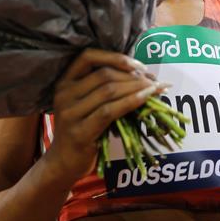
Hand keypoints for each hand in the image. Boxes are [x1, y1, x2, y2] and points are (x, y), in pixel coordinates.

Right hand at [45, 49, 164, 181]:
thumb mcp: (87, 104)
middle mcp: (64, 94)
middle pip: (105, 75)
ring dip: (137, 87)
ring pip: (110, 90)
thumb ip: (104, 87)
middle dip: (134, 75)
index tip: (138, 65)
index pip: (88, 56)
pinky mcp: (80, 132)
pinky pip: (111, 110)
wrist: (63, 163)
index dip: (115, 57)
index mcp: (65, 82)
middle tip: (154, 80)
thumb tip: (143, 74)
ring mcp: (70, 113)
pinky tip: (147, 98)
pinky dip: (132, 101)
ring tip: (156, 89)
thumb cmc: (82, 129)